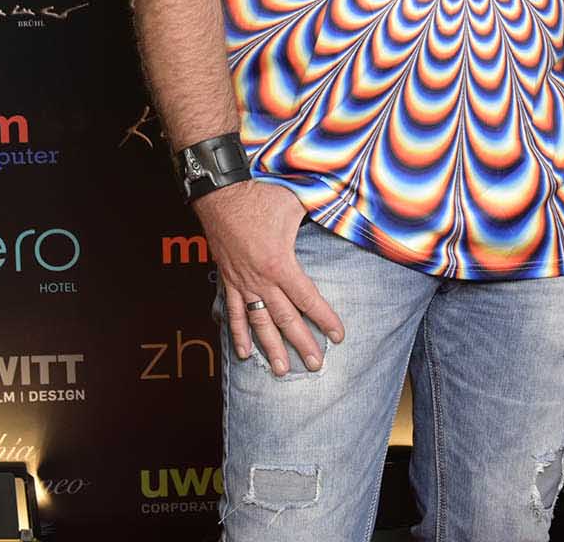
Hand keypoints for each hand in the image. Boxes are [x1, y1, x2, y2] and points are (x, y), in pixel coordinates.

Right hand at [192, 180, 344, 374]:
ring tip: (282, 371)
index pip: (307, 299)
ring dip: (271, 348)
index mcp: (279, 263)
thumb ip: (320, 212)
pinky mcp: (228, 279)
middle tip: (315, 366)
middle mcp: (260, 279)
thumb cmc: (259, 195)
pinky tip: (244, 353)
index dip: (324, 319)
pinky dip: (238, 334)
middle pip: (284, 319)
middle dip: (302, 344)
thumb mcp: (296, 203)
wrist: (219, 193)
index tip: (338, 336)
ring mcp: (242, 282)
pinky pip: (234, 312)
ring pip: (258, 322)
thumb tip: (344, 211)